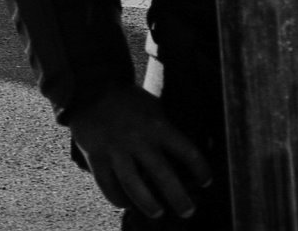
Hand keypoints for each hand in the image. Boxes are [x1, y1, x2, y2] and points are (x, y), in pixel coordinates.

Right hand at [65, 87, 212, 220]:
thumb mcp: (153, 107)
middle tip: (188, 211)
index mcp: (157, 125)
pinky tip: (125, 204)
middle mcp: (138, 139)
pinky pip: (108, 186)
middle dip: (179, 198)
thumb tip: (186, 155)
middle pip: (163, 176)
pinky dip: (118, 199)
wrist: (91, 85)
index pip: (187, 151)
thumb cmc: (128, 100)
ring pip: (134, 186)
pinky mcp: (96, 156)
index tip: (206, 181)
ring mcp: (115, 149)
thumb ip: (166, 129)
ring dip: (149, 204)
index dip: (200, 169)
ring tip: (157, 213)